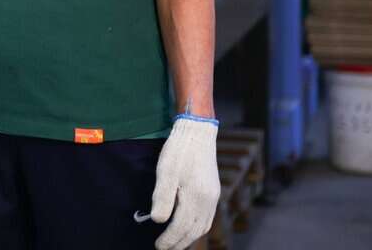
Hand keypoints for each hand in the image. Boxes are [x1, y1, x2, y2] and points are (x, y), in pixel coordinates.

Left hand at [150, 116, 219, 249]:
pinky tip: (189, 228)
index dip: (169, 239)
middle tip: (164, 249)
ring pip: (203, 226)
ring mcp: (213, 197)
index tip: (158, 246)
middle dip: (179, 243)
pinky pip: (207, 218)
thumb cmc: (179, 151)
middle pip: (194, 231)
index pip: (181, 227)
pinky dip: (197, 228)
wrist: (197, 133)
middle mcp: (208, 201)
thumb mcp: (165, 172)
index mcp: (196, 197)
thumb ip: (163, 198)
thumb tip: (158, 221)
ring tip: (176, 243)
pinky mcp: (213, 191)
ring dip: (189, 238)